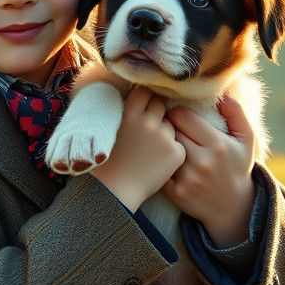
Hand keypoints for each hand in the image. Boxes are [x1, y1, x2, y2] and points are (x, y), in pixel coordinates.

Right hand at [90, 86, 185, 211]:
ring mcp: (164, 137)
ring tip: (149, 150)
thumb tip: (139, 99)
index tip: (142, 105)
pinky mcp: (176, 153)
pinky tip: (157, 161)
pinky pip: (177, 144)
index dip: (145, 98)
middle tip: (146, 127)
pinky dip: (170, 151)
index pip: (145, 91)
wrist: (115, 192)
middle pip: (160, 104)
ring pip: (170, 124)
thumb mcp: (109, 130)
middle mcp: (148, 122)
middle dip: (155, 112)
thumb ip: (125, 113)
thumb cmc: (106, 162)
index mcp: (129, 114)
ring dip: (164, 132)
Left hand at [163, 91, 255, 246]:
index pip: (184, 117)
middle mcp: (202, 162)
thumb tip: (223, 92)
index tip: (179, 116)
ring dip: (162, 144)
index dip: (178, 113)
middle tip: (169, 127)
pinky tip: (163, 160)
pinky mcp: (176, 193)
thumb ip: (236, 113)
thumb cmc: (237, 166)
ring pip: (164, 150)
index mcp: (218, 145)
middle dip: (169, 127)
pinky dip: (159, 163)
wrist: (232, 207)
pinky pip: (160, 169)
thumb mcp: (246, 139)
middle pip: (171, 131)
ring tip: (164, 142)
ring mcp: (188, 179)